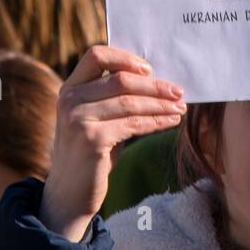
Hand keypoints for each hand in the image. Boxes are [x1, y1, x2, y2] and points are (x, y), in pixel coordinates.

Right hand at [40, 45, 185, 241]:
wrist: (69, 193)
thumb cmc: (91, 152)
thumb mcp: (95, 117)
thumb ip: (112, 96)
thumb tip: (154, 79)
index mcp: (70, 87)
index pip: (96, 55)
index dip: (125, 58)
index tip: (150, 69)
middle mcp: (70, 99)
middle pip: (121, 79)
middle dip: (155, 85)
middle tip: (178, 91)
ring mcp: (78, 118)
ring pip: (130, 102)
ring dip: (160, 104)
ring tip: (180, 106)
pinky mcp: (92, 139)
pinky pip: (133, 124)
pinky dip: (157, 121)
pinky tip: (171, 121)